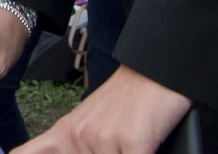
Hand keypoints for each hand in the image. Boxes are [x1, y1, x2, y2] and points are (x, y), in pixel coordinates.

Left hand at [14, 65, 191, 153]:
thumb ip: (73, 143)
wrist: (153, 72)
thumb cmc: (125, 101)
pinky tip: (142, 146)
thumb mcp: (89, 122)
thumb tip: (73, 152)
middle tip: (108, 140)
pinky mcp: (132, 143)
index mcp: (64, 133)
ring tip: (128, 141)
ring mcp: (103, 140)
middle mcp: (78, 137)